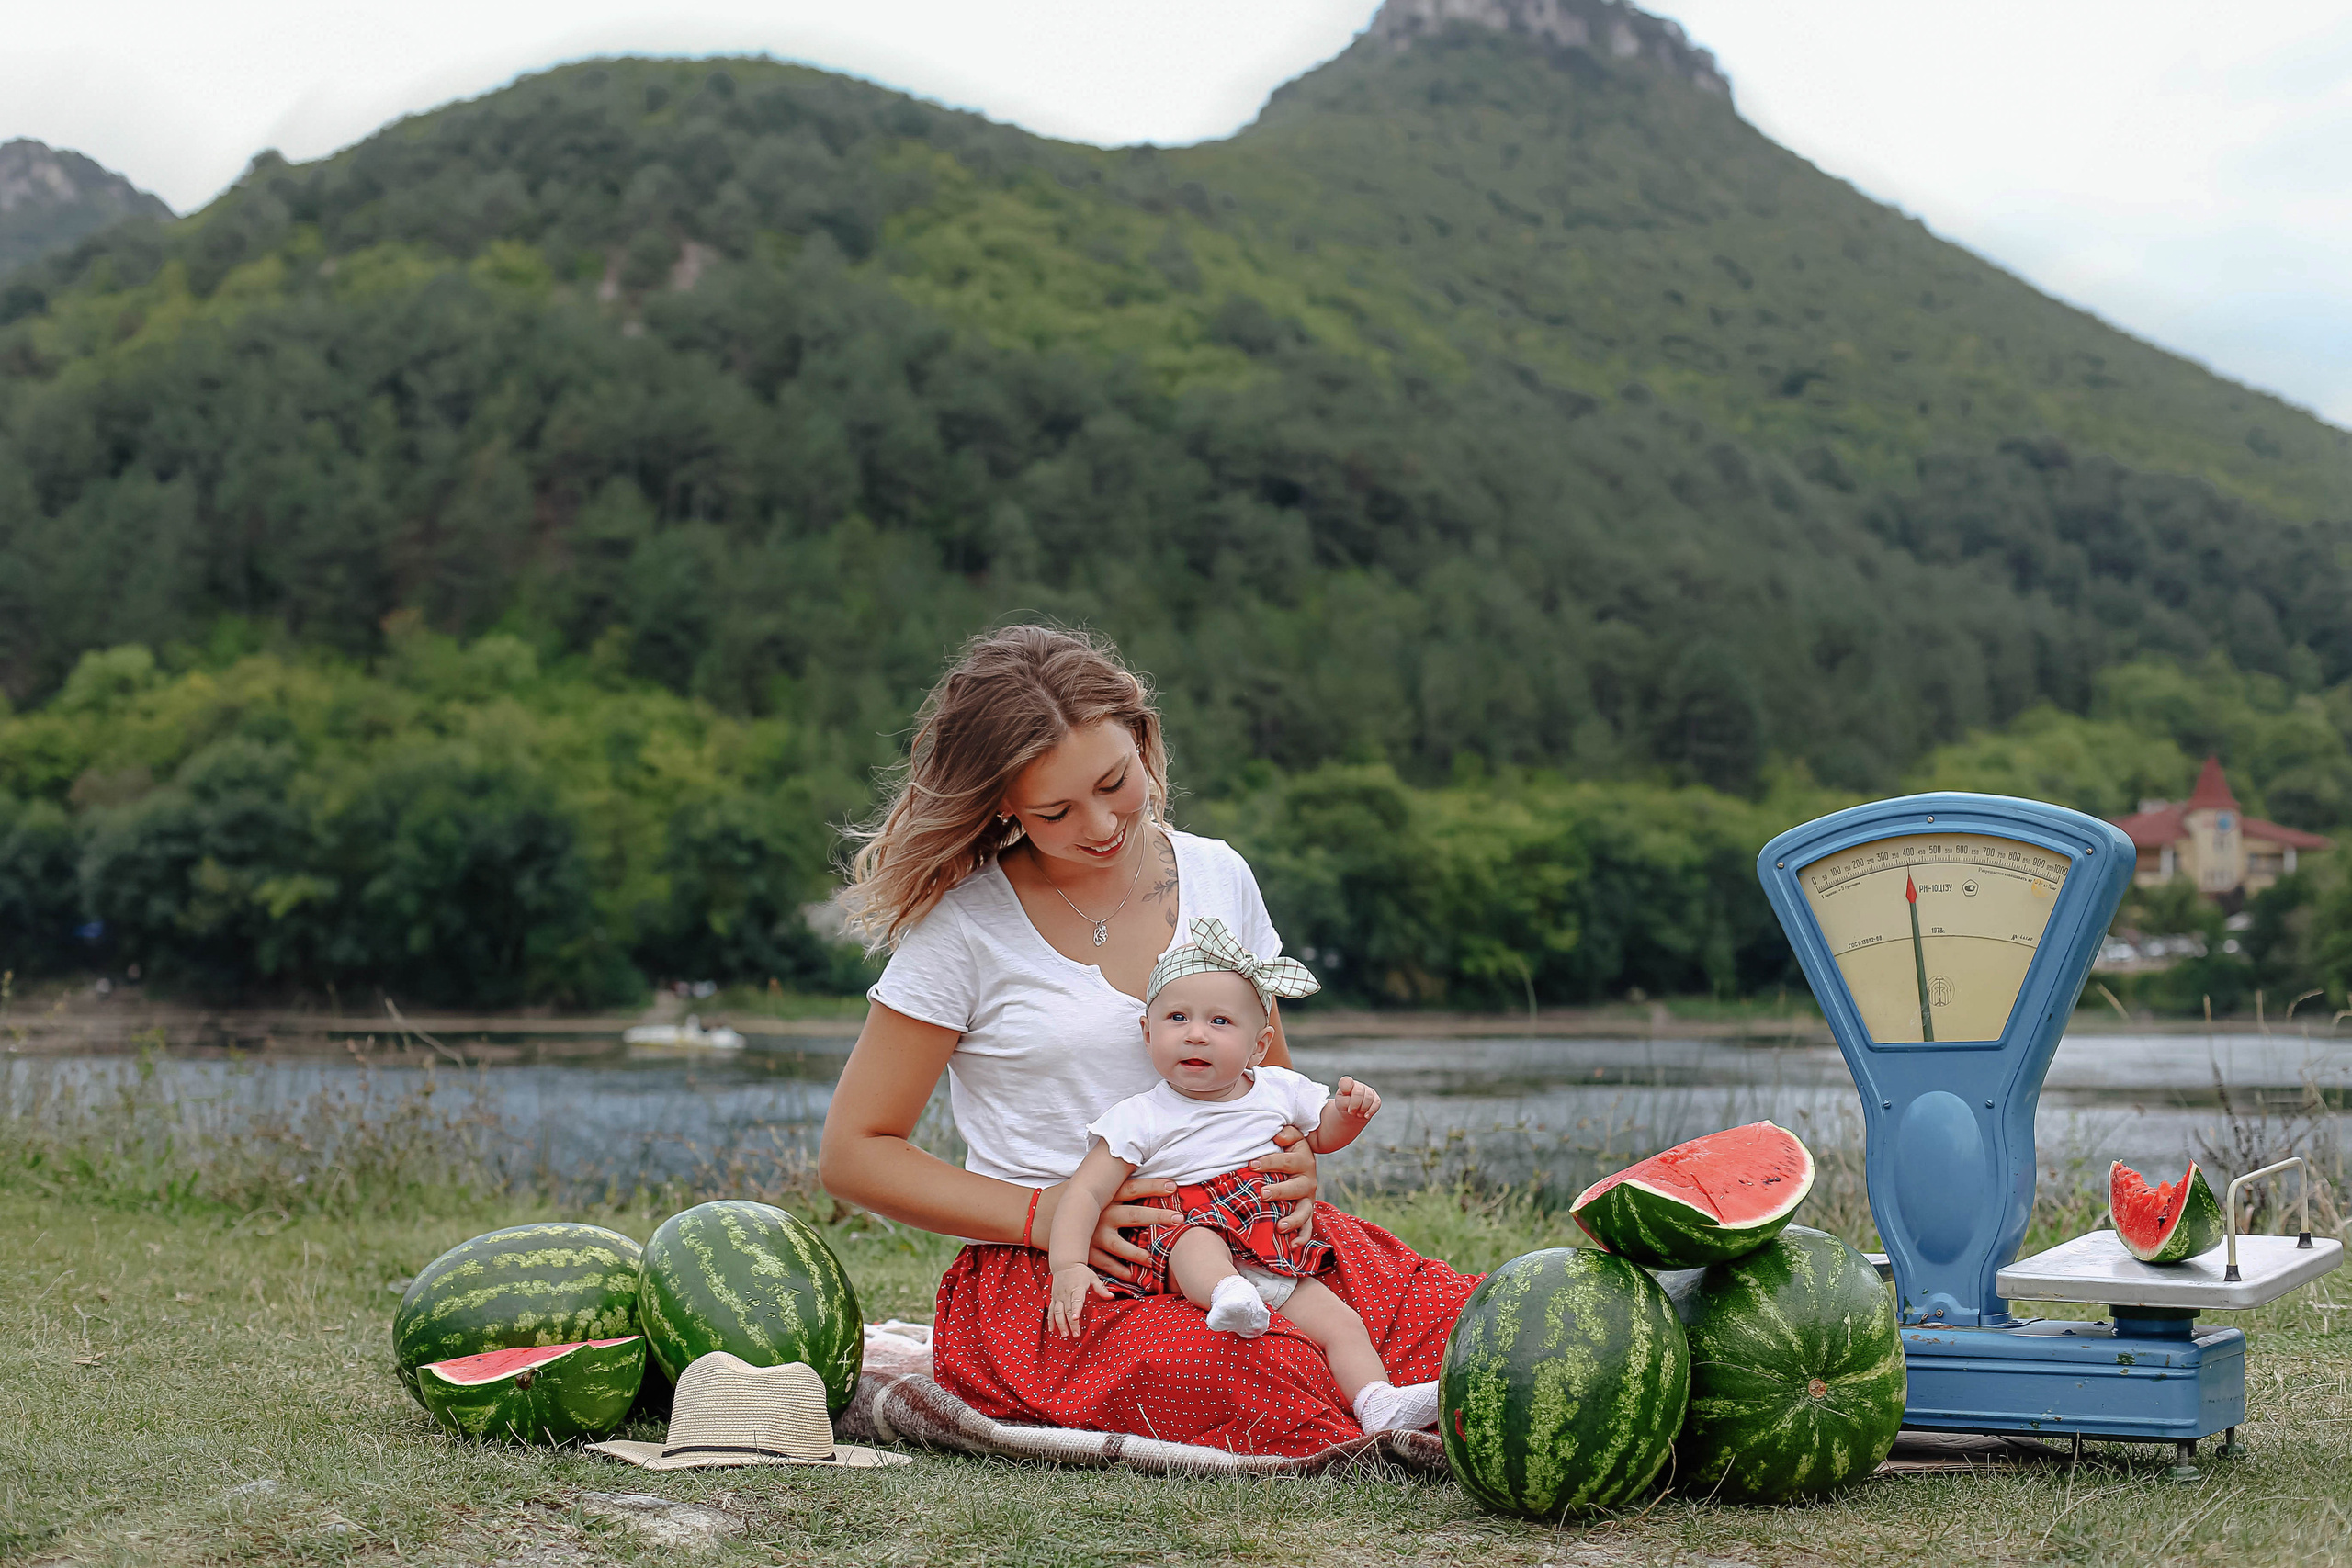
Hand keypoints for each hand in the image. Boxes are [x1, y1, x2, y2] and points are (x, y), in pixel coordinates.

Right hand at [1041, 1175, 1182, 1280]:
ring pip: (1122, 1246)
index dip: (1153, 1186)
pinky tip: (1135, 1277)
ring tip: (1157, 1257)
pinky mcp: (1085, 1253)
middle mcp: (1100, 1214)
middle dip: (1158, 1216)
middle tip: (1178, 1219)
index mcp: (1102, 1194)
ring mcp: (1092, 1235)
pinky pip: (1107, 1266)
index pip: (1132, 1187)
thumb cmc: (1069, 1197)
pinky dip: (1121, 1272)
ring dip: (1141, 1253)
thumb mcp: (1089, 1185)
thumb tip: (1134, 1166)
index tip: (1174, 1186)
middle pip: (1134, 1215)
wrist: (1037, 1216)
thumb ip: (1111, 1183)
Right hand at [1047, 1263, 1110, 1337]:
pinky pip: (1051, 1310)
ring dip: (1060, 1324)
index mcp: (1077, 1287)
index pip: (1076, 1299)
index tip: (1075, 1318)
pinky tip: (1052, 1330)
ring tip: (1065, 1335)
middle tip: (1076, 1334)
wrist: (1065, 1264)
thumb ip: (1101, 1288)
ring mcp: (1058, 1296)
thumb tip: (1112, 1296)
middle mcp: (1066, 1292)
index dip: (1076, 1309)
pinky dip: (1051, 1320)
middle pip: (1067, 1309)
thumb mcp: (1092, 1277)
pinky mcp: (1053, 1298)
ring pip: (1057, 1311)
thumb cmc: (1081, 1272)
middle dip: (1071, 1323)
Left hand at [1253, 1126, 1319, 1238]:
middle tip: (1263, 1194)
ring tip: (1279, 1226)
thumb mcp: (1291, 1137)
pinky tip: (1291, 1246)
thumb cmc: (1290, 1150)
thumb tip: (1278, 1135)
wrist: (1305, 1162)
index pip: (1286, 1161)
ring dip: (1292, 1220)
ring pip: (1304, 1211)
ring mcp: (1308, 1200)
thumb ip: (1286, 1133)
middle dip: (1279, 1191)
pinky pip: (1308, 1228)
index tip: (1252, 1164)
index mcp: (1303, 1161)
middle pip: (1295, 1188)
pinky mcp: (1307, 1213)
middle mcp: (1308, 1182)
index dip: (1269, 1162)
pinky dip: (1302, 1238)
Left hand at [1332, 1075, 1380, 1123]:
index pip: (1346, 1081)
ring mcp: (1368, 1090)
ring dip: (1363, 1109)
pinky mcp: (1376, 1098)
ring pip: (1369, 1097)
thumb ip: (1344, 1102)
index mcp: (1347, 1084)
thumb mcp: (1340, 1105)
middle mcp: (1358, 1085)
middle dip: (1355, 1105)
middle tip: (1351, 1112)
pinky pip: (1377, 1103)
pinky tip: (1366, 1116)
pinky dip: (1371, 1111)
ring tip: (1358, 1114)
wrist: (1351, 1114)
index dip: (1346, 1089)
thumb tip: (1352, 1101)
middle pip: (1359, 1092)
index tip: (1344, 1098)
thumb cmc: (1344, 1107)